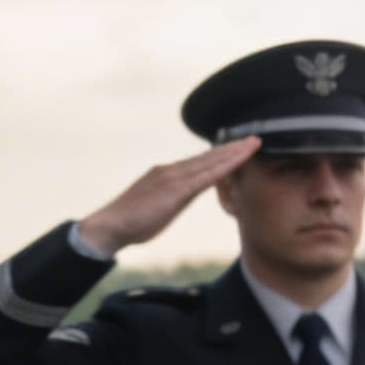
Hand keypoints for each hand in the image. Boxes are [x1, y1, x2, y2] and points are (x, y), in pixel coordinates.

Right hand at [74, 138, 259, 256]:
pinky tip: (238, 161)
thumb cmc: (130, 222)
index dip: (220, 154)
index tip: (239, 147)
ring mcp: (174, 177)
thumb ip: (174, 197)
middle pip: (208, 156)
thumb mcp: (158, 207)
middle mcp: (172, 170)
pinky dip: (224, 166)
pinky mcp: (175, 190)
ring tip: (254, 143)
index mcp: (167, 174)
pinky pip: (205, 176)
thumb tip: (186, 194)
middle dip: (232, 147)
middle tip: (255, 138)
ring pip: (210, 162)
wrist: (110, 226)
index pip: (199, 162)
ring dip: (234, 152)